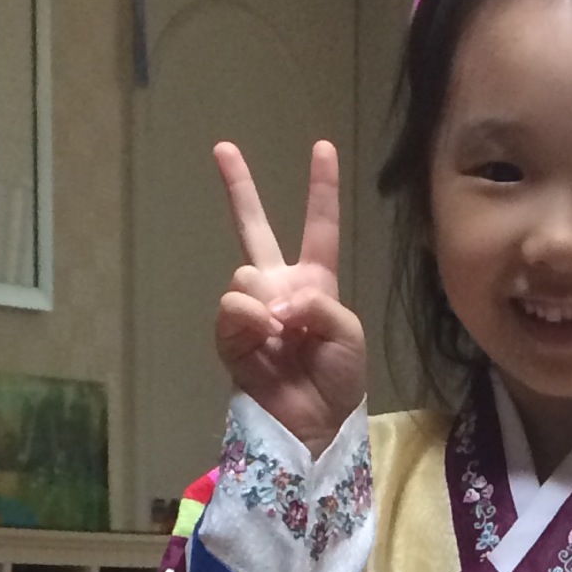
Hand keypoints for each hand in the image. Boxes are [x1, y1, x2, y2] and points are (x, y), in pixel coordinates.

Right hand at [214, 139, 365, 454]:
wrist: (312, 425)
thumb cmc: (337, 380)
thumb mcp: (348, 335)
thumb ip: (318, 303)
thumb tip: (273, 301)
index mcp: (315, 282)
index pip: (319, 227)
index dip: (321, 188)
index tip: (322, 147)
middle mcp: (279, 288)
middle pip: (254, 229)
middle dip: (238, 188)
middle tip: (222, 148)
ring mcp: (253, 309)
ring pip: (246, 275)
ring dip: (268, 302)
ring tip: (285, 337)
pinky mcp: (231, 335)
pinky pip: (233, 307)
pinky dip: (250, 320)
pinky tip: (265, 338)